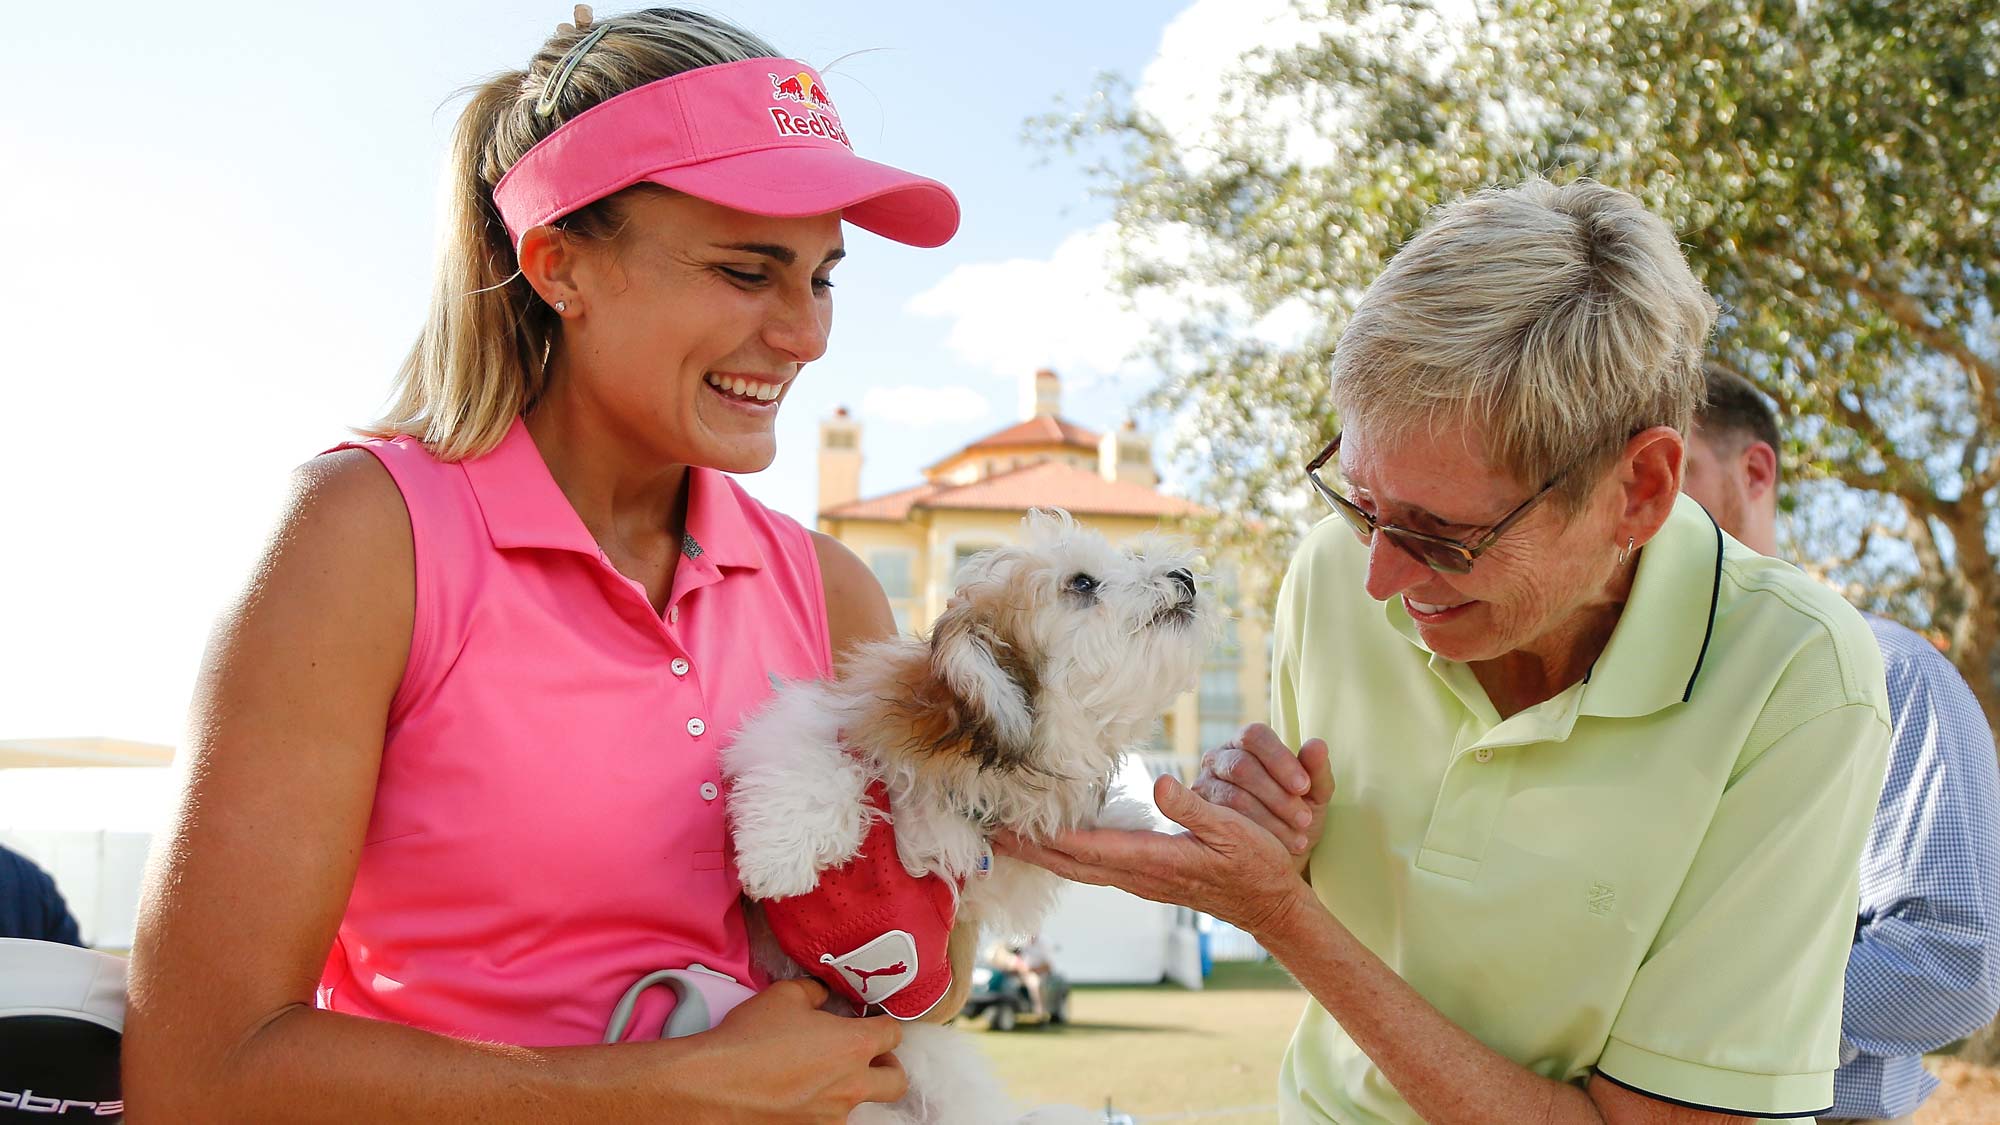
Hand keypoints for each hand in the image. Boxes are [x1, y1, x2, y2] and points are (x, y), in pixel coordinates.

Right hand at [690, 978, 906, 1121]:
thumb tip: (824, 997)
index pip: (893, 1034)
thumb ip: (815, 993)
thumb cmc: (749, 1037)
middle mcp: (852, 1086)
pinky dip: (821, 1108)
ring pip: (860, 1104)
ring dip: (850, 1089)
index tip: (871, 1023)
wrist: (712, 1085)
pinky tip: (798, 1095)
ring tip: (821, 1077)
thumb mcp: (784, 995)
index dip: (884, 1024)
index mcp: (854, 1046)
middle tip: (868, 1057)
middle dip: (888, 1066)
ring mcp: (832, 1117)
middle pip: (896, 1081)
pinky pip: (829, 1120)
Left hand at [997, 773, 1320, 939]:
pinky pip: (1093, 868)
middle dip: (1029, 849)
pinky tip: (1055, 845)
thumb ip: (1196, 809)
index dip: (1047, 838)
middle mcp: (1138, 875)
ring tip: (1009, 838)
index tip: (1012, 826)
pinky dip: (1066, 856)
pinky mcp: (1144, 878)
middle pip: (1070, 863)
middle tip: (990, 833)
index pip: (1088, 849)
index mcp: (1154, 861)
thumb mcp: (1235, 832)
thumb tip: (1162, 782)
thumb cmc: (1256, 867)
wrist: (1269, 905)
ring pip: (1078, 868)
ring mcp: (1139, 880)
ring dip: (1042, 854)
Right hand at [1194, 724, 1332, 871]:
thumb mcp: (1315, 795)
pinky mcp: (1199, 813)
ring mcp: (1205, 784)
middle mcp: (1220, 758)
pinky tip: (1275, 847)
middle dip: (1277, 796)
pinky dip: (1254, 836)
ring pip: (1232, 797)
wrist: (1280, 856)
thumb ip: (1317, 770)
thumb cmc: (1296, 815)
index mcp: (1248, 743)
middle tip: (1304, 819)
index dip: (1279, 759)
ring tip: (1297, 838)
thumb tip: (1317, 745)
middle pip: (1241, 766)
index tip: (1303, 786)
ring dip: (1269, 819)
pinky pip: (1222, 823)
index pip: (1255, 736)